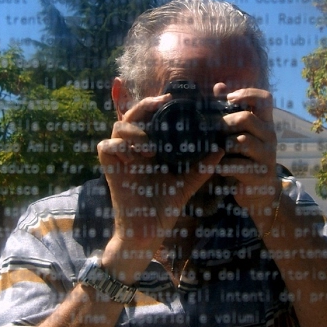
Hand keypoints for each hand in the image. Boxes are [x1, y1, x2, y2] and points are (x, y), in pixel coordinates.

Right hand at [98, 93, 223, 255]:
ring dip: (135, 131)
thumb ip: (202, 166)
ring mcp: (121, 158)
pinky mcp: (110, 169)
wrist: (149, 230)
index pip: (148, 118)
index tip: (172, 96)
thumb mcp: (187, 182)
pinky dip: (120, 147)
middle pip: (131, 115)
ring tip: (151, 148)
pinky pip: (105, 146)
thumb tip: (221, 149)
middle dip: (144, 105)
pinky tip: (137, 158)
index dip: (154, 103)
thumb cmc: (165, 205)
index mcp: (150, 147)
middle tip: (162, 104)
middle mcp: (134, 148)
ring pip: (117, 127)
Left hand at [213, 83, 280, 210]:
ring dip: (223, 145)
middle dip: (225, 123)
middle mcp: (269, 137)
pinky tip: (217, 167)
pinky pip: (237, 166)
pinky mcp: (259, 175)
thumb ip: (229, 111)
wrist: (258, 192)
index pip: (265, 99)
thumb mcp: (239, 133)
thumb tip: (219, 86)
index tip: (229, 99)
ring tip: (214, 150)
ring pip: (242, 142)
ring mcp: (267, 156)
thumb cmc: (244, 157)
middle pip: (247, 118)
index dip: (247, 94)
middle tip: (212, 131)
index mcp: (265, 123)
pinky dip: (223, 165)